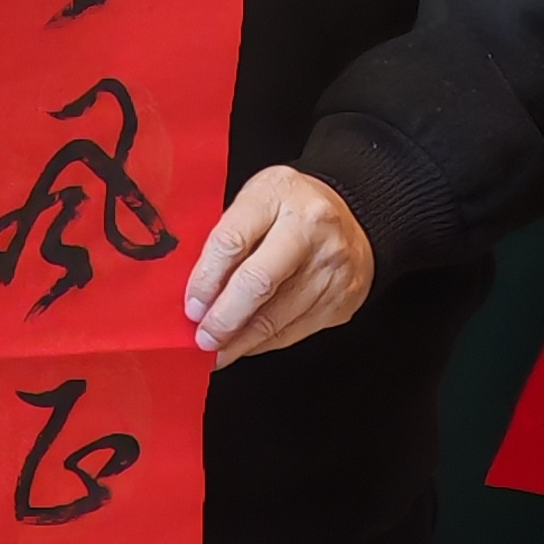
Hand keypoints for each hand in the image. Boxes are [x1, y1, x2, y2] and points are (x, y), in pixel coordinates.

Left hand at [185, 167, 373, 361]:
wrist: (352, 218)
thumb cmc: (290, 210)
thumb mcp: (255, 202)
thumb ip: (226, 238)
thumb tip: (195, 294)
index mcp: (277, 194)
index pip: (232, 241)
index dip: (205, 281)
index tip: (192, 306)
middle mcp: (310, 228)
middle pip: (258, 282)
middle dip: (224, 318)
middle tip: (203, 337)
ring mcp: (330, 265)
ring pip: (276, 317)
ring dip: (240, 340)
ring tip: (217, 350)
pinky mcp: (341, 298)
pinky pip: (294, 331)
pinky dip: (264, 342)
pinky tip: (246, 343)